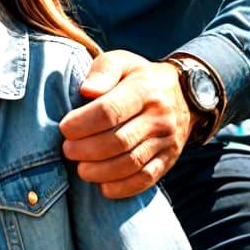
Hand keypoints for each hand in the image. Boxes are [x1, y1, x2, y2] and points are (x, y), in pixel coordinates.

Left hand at [59, 51, 193, 197]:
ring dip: (101, 171)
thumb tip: (86, 90)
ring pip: (131, 163)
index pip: (109, 111)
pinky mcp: (169, 159)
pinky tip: (103, 186)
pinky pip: (147, 178)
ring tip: (81, 169)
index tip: (65, 128)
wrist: (184, 94)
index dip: (82, 124)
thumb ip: (102, 71)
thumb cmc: (139, 77)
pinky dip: (123, 187)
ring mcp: (167, 140)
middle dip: (86, 150)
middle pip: (118, 141)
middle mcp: (159, 116)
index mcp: (144, 89)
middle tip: (68, 150)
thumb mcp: (122, 61)